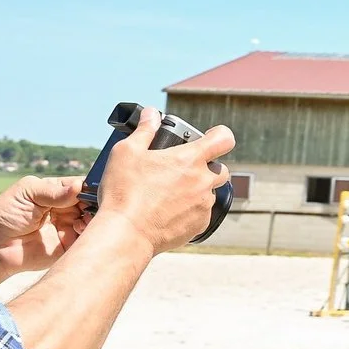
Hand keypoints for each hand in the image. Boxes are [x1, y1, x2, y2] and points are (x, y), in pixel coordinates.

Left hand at [0, 177, 86, 278]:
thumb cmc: (5, 214)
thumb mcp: (28, 192)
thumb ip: (54, 190)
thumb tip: (79, 186)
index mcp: (56, 191)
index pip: (81, 184)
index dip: (90, 186)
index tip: (95, 188)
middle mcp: (65, 208)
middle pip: (91, 202)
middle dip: (94, 202)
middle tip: (90, 204)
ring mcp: (68, 226)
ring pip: (91, 220)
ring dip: (92, 217)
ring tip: (82, 217)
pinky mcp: (68, 246)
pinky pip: (85, 239)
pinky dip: (88, 232)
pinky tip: (78, 228)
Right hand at [92, 107, 235, 254]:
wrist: (126, 234)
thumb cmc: (124, 192)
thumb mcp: (127, 152)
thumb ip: (144, 131)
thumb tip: (152, 114)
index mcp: (190, 160)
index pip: (224, 139)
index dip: (219, 136)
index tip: (210, 138)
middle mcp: (203, 182)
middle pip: (220, 169)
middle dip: (206, 167)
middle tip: (181, 170)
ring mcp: (203, 205)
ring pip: (209, 193)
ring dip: (196, 190)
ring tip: (169, 194)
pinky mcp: (199, 225)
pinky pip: (201, 213)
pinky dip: (190, 210)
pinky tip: (168, 211)